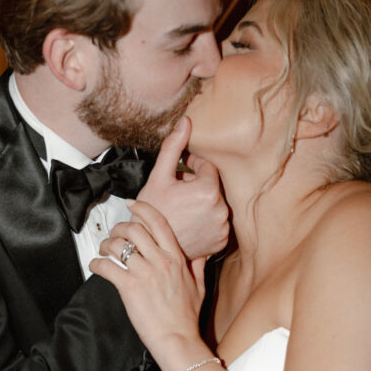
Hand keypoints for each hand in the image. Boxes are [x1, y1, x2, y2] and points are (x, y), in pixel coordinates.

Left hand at [89, 201, 207, 370]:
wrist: (177, 339)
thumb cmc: (186, 318)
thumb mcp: (200, 288)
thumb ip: (198, 267)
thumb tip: (201, 255)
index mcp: (176, 258)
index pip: (158, 223)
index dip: (143, 209)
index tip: (133, 204)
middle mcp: (160, 261)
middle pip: (134, 229)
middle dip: (119, 228)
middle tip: (114, 234)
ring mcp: (144, 273)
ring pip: (118, 245)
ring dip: (106, 245)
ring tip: (104, 251)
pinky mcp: (129, 287)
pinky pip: (107, 266)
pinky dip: (97, 264)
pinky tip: (97, 266)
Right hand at [138, 116, 228, 259]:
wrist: (148, 248)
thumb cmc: (151, 213)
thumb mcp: (159, 177)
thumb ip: (174, 147)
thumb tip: (186, 122)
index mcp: (209, 191)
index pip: (208, 168)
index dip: (193, 167)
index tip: (181, 172)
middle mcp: (221, 210)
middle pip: (212, 187)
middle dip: (197, 186)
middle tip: (177, 193)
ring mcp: (222, 228)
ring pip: (215, 205)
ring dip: (202, 203)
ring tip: (183, 210)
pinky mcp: (221, 242)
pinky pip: (217, 224)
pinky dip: (207, 222)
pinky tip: (191, 224)